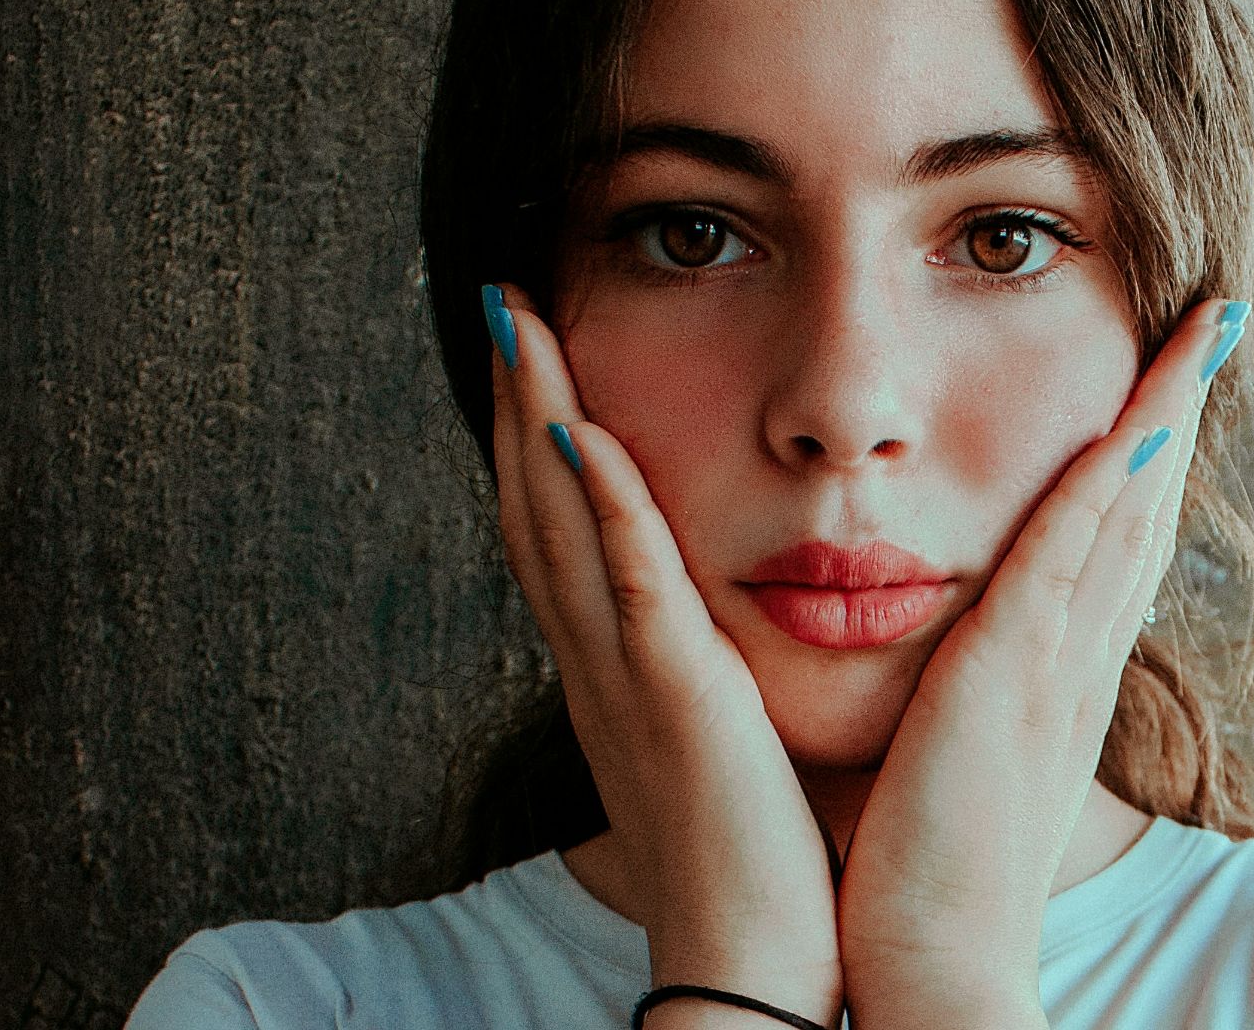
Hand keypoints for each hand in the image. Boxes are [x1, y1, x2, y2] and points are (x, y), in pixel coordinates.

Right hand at [483, 284, 842, 1024]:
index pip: (556, 528)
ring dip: (534, 419)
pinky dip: (601, 506)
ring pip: (560, 526)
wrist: (753, 954)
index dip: (531, 434)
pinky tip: (585, 428)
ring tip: (519, 323)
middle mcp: (596, 662)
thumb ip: (698, 663)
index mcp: (611, 668)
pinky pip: (629, 588)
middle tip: (501, 300)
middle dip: (512, 399)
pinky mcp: (676, 700)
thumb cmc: (751, 848)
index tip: (529, 347)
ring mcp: (627, 678)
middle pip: (533, 506)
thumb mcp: (711, 734)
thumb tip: (709, 614)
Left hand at [836, 298, 1243, 1026]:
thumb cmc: (927, 864)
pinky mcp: (1010, 684)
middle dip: (1179, 408)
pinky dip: (1103, 487)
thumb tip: (959, 646)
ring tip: (1198, 329)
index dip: (1146, 454)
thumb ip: (972, 691)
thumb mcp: (960, 754)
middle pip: (1145, 510)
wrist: (933, 966)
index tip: (1164, 377)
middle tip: (1212, 321)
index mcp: (1058, 675)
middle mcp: (1076, 661)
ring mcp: (1052, 669)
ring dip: (1163, 414)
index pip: (1115, 541)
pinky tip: (1129, 419)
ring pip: (1125, 515)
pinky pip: (1065, 563)